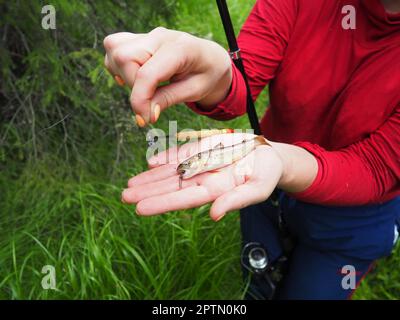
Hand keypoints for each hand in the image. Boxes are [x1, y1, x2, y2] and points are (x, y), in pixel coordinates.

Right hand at [103, 27, 231, 125]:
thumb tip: (146, 114)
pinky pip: (115, 47)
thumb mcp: (195, 91)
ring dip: (123, 74)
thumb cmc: (206, 74)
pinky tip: (135, 77)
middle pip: (124, 57)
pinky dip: (118, 66)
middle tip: (150, 100)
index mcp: (180, 48)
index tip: (145, 120)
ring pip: (115, 48)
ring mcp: (148, 35)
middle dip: (132, 86)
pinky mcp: (139, 38)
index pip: (147, 73)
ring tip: (145, 87)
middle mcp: (160, 36)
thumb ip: (169, 99)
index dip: (140, 100)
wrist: (210, 59)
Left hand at [121, 133, 283, 220]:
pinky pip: (182, 154)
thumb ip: (236, 200)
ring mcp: (202, 164)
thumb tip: (214, 215)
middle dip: (148, 192)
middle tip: (124, 197)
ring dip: (150, 178)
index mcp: (216, 190)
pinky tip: (151, 163)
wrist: (269, 155)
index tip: (140, 209)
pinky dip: (166, 158)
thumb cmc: (267, 174)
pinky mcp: (204, 150)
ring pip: (171, 172)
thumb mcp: (257, 188)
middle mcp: (204, 178)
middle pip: (171, 187)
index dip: (163, 203)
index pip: (184, 199)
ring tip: (129, 186)